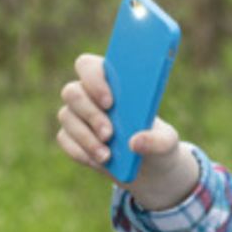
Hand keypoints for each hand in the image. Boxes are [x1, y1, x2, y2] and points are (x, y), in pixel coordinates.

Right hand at [56, 53, 197, 208]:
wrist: (148, 165)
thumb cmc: (156, 141)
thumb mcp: (166, 142)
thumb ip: (157, 141)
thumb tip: (135, 143)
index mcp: (112, 82)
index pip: (88, 66)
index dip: (94, 80)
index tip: (110, 102)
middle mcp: (88, 94)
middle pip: (72, 92)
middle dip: (91, 113)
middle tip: (109, 133)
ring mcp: (76, 114)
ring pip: (67, 116)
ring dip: (86, 137)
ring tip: (107, 155)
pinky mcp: (69, 136)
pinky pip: (65, 140)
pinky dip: (82, 151)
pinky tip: (99, 160)